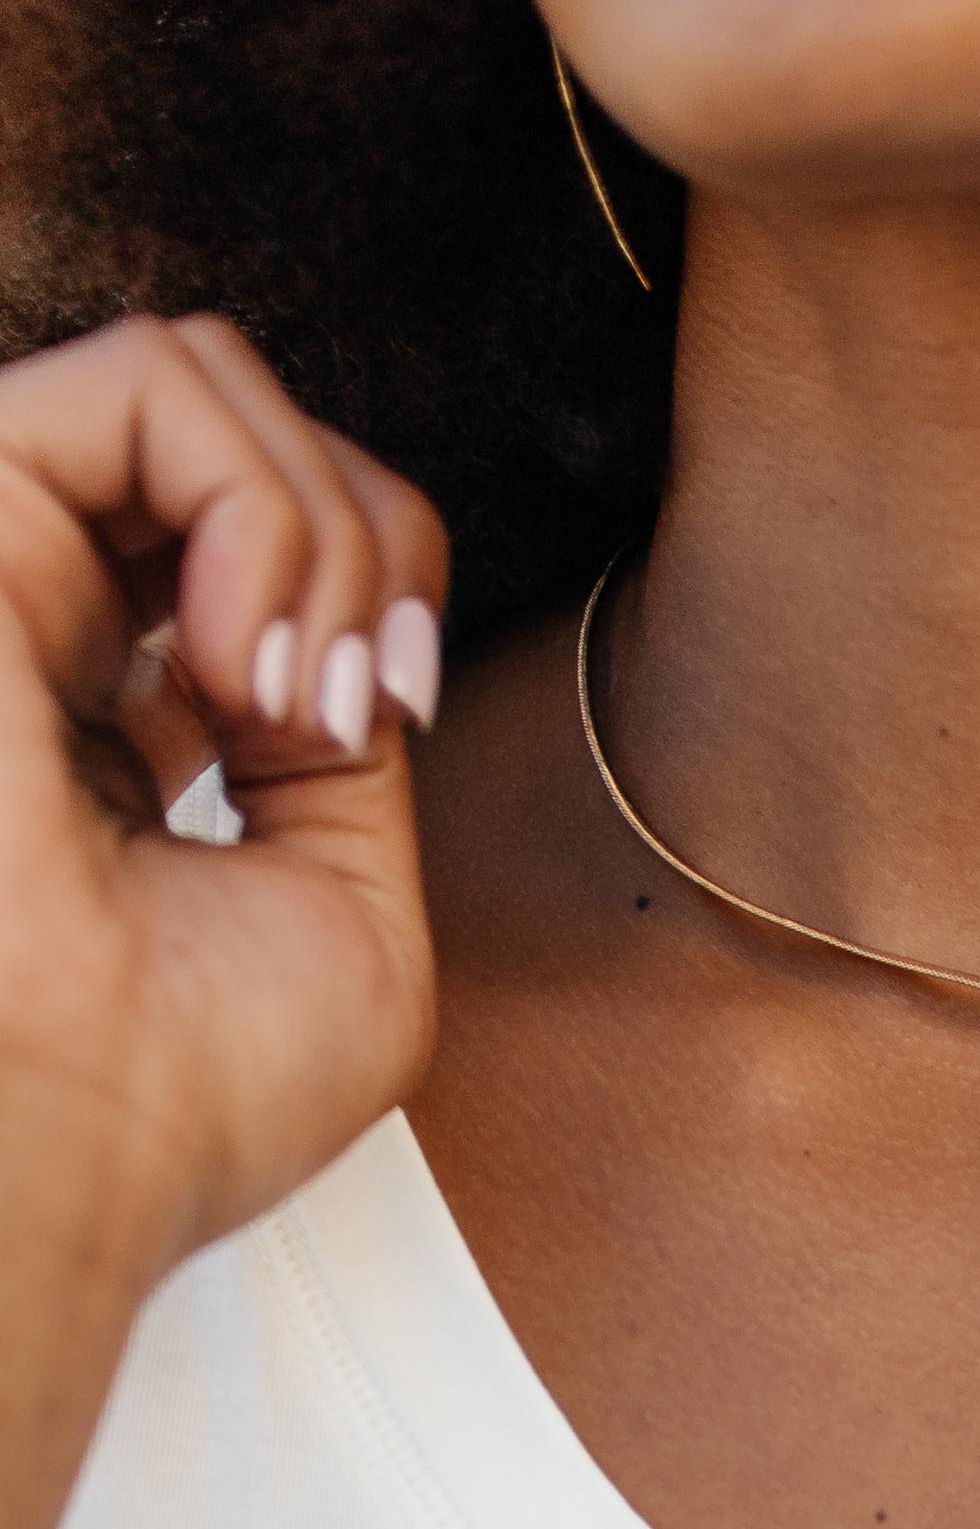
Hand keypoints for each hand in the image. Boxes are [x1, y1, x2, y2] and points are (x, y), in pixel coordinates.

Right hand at [0, 317, 443, 1285]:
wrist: (78, 1151)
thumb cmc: (188, 1092)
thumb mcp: (345, 910)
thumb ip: (349, 745)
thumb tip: (350, 629)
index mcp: (108, 698)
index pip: (267, 523)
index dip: (379, 576)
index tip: (392, 713)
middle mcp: (42, 614)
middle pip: (243, 424)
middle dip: (363, 533)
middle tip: (353, 703)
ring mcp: (4, 561)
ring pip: (199, 376)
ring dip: (316, 528)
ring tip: (291, 699)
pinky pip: (147, 380)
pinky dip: (257, 509)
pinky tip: (243, 666)